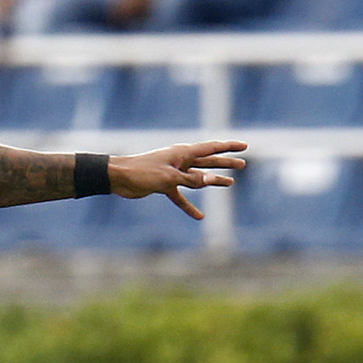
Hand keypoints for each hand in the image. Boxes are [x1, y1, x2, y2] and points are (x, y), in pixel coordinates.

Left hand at [108, 140, 247, 219]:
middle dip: (225, 163)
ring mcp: (173, 173)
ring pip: (197, 178)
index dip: (228, 146)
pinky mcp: (164, 186)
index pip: (211, 148)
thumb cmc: (143, 172)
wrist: (119, 178)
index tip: (244, 146)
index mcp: (183, 153)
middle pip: (207, 161)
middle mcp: (180, 161)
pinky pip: (181, 197)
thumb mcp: (170, 177)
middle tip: (242, 165)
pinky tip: (199, 216)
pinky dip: (189, 206)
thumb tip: (212, 180)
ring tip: (229, 183)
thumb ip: (192, 180)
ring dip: (212, 180)